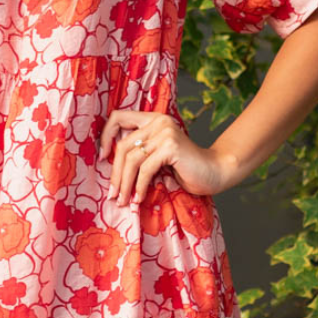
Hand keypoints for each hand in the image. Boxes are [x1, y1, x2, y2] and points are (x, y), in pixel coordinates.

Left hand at [100, 108, 237, 203]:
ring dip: (125, 184)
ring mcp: (165, 132)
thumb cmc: (186, 169)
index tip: (102, 158)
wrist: (215, 172)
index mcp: (153, 120)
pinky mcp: (171, 146)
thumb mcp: (157, 158)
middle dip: (115, 173)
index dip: (105, 136)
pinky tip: (139, 199)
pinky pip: (145, 169)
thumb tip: (110, 170)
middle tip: (113, 195)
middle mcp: (158, 121)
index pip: (118, 117)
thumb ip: (140, 154)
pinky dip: (139, 187)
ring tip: (124, 201)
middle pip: (123, 145)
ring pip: (132, 159)